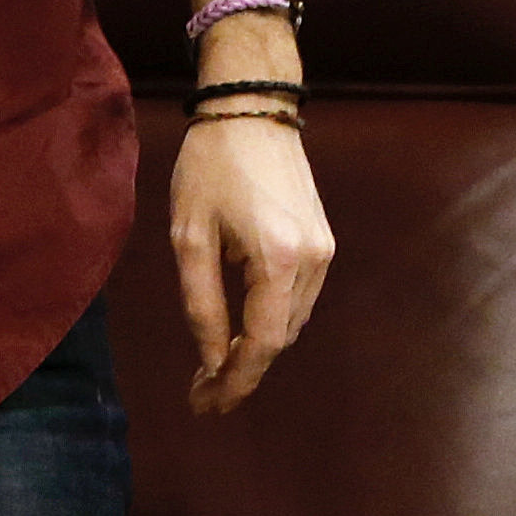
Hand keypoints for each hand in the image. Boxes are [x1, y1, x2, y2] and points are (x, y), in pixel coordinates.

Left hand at [170, 115, 331, 413]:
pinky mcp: (324, 240)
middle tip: (200, 392)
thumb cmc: (210, 165)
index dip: (236, 381)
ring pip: (291, 321)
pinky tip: (239, 327)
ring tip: (213, 367)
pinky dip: (270, 318)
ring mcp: (325, 250)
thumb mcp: (189, 236)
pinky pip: (298, 297)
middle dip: (241, 370)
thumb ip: (201, 303)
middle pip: (281, 338)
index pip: (264, 343)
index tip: (206, 405)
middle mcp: (314, 260)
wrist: (252, 109)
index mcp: (279, 258)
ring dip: (256, 346)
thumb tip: (212, 359)